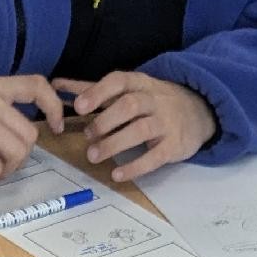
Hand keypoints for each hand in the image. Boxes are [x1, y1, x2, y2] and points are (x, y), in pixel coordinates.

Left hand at [54, 72, 216, 183]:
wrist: (199, 111)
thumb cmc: (153, 101)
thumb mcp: (128, 90)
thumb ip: (93, 90)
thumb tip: (56, 85)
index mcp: (139, 84)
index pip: (119, 81)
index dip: (99, 92)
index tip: (79, 107)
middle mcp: (154, 99)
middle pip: (130, 105)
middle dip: (105, 121)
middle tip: (87, 137)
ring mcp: (166, 122)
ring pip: (140, 129)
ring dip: (114, 143)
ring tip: (94, 156)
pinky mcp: (174, 145)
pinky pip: (155, 157)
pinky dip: (135, 166)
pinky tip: (117, 175)